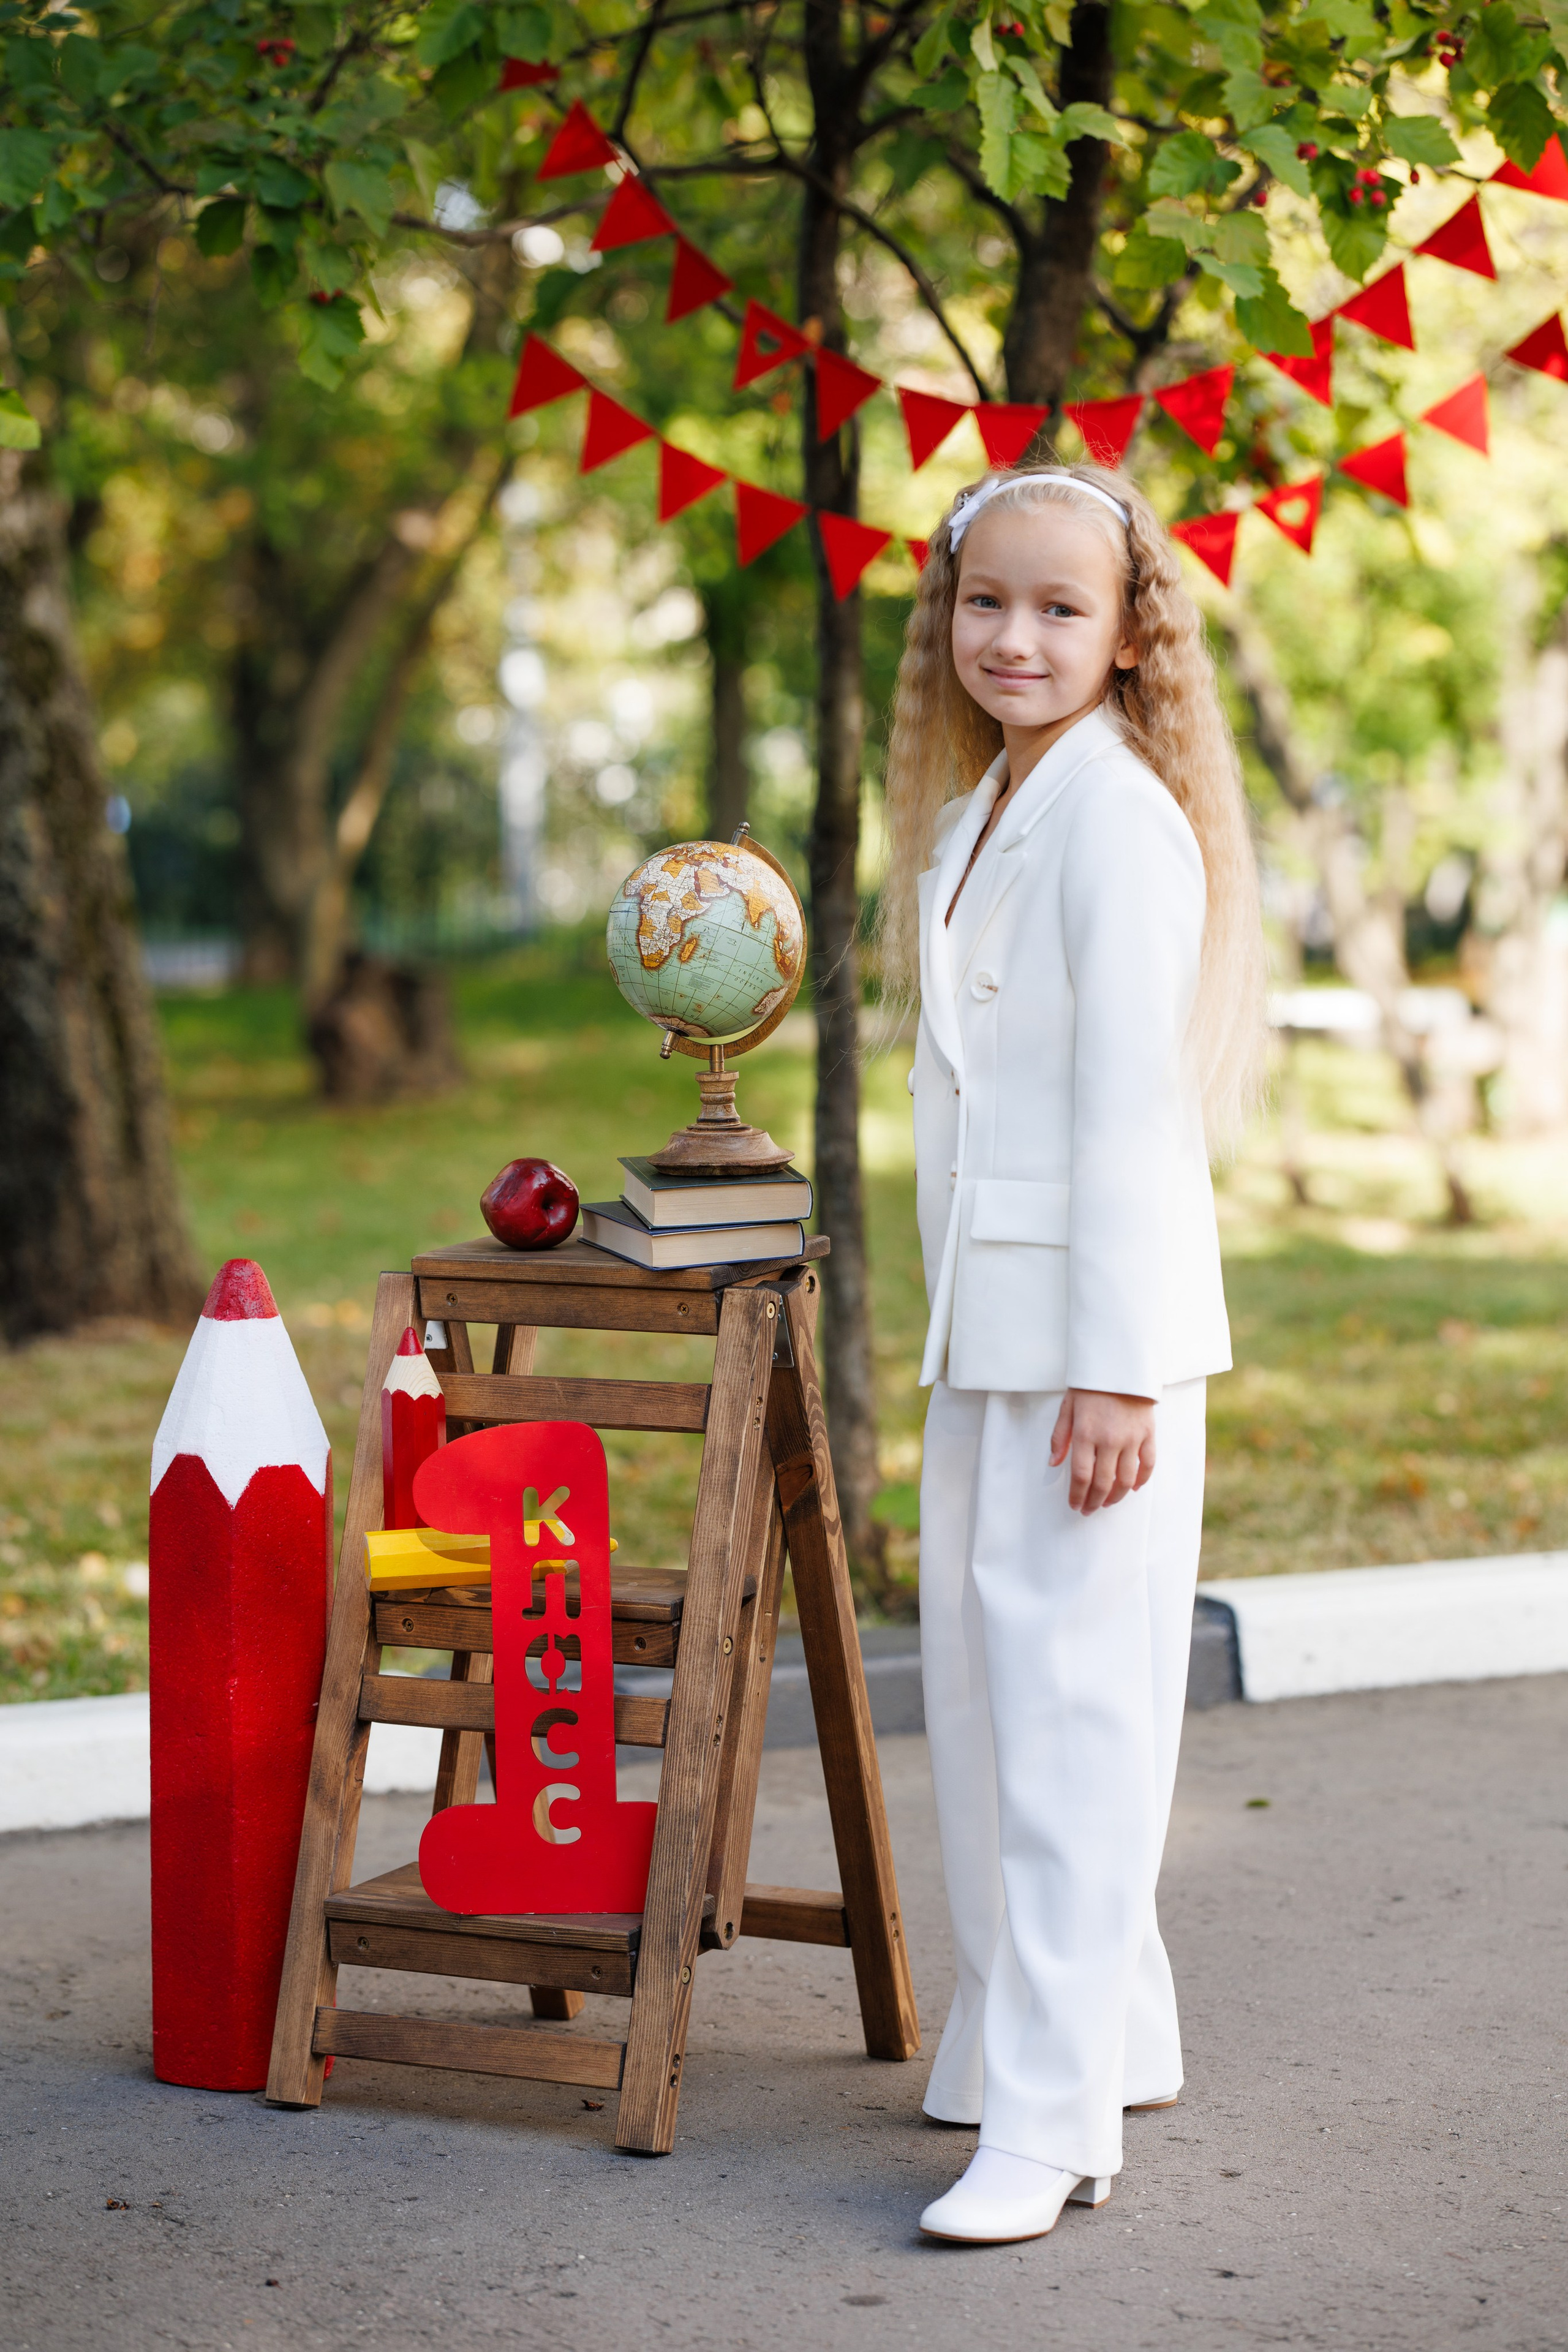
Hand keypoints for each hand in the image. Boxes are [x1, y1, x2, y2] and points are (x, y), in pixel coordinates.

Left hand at [1049, 1388, 1156, 1514]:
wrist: (1120, 1365)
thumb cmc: (1090, 1386)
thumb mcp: (1067, 1407)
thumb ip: (1059, 1437)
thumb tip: (1053, 1463)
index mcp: (1085, 1434)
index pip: (1081, 1475)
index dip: (1077, 1495)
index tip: (1075, 1505)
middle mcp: (1109, 1440)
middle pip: (1103, 1482)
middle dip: (1094, 1501)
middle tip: (1089, 1509)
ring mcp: (1131, 1438)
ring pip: (1126, 1479)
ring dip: (1116, 1496)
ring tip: (1108, 1502)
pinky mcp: (1148, 1434)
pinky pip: (1148, 1465)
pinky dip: (1141, 1480)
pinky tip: (1132, 1488)